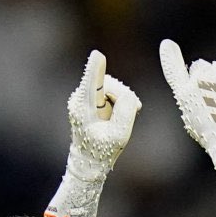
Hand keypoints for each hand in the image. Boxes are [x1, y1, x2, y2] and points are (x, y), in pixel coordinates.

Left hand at [66, 49, 140, 176]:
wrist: (88, 162)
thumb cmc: (102, 151)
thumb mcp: (119, 136)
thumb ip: (126, 111)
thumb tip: (129, 95)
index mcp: (84, 109)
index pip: (92, 84)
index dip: (97, 68)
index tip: (97, 55)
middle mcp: (80, 99)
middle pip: (108, 82)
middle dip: (123, 95)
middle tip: (135, 110)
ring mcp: (83, 97)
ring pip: (110, 84)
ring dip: (121, 98)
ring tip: (121, 117)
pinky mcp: (89, 97)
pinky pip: (109, 89)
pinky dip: (118, 100)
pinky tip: (117, 114)